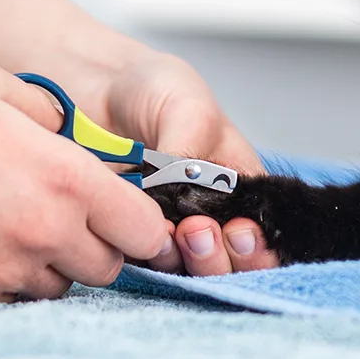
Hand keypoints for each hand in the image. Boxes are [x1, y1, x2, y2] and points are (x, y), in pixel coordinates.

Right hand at [0, 56, 174, 304]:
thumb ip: (44, 108)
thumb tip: (68, 133)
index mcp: (59, 175)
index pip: (142, 226)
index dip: (139, 221)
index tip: (123, 211)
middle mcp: (38, 233)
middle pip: (107, 267)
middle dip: (95, 244)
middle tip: (59, 214)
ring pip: (55, 290)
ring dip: (46, 266)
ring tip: (2, 224)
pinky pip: (3, 304)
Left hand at [93, 49, 276, 275]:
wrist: (95, 87)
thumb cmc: (154, 91)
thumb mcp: (188, 105)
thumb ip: (192, 146)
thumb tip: (183, 189)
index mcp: (240, 187)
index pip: (263, 231)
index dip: (257, 244)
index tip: (239, 230)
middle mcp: (211, 215)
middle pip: (232, 263)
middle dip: (224, 258)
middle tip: (201, 230)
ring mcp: (170, 230)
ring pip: (193, 271)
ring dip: (192, 263)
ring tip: (179, 233)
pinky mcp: (130, 236)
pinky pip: (144, 262)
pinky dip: (148, 258)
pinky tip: (142, 236)